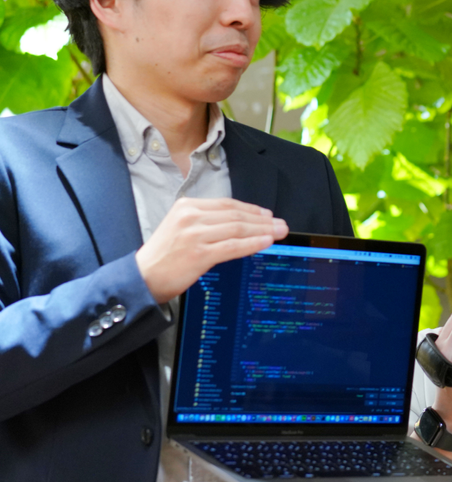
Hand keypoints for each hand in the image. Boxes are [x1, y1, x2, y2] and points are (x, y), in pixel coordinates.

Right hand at [135, 197, 287, 302]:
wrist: (142, 277)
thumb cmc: (163, 256)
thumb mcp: (181, 229)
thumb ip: (207, 222)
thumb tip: (241, 223)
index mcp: (186, 206)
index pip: (227, 204)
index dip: (251, 209)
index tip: (267, 214)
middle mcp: (190, 217)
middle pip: (236, 215)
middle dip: (262, 220)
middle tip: (281, 224)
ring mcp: (194, 235)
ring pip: (237, 229)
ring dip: (263, 230)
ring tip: (279, 232)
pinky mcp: (199, 253)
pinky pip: (233, 246)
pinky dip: (252, 243)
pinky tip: (266, 242)